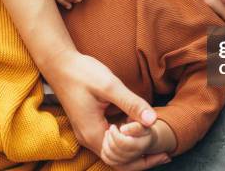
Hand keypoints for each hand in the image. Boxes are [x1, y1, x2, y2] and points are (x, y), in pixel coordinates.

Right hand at [42, 51, 167, 169]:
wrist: (59, 64)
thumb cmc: (82, 73)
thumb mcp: (110, 86)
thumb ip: (132, 104)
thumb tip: (153, 120)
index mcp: (93, 133)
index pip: (121, 160)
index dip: (142, 158)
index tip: (162, 150)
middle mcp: (88, 138)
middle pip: (118, 161)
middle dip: (141, 159)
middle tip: (165, 154)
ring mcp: (87, 132)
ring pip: (114, 152)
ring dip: (133, 149)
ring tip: (155, 142)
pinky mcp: (89, 125)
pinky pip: (109, 141)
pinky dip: (125, 140)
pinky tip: (139, 129)